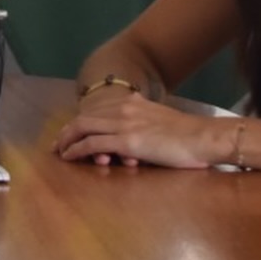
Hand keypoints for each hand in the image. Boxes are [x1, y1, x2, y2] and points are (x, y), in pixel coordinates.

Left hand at [54, 92, 229, 169]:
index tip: (70, 132)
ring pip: (84, 128)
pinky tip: (70, 156)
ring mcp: (124, 124)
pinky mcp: (127, 141)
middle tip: (57, 144)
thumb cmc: (187, 134)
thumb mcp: (160, 118)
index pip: (98, 110)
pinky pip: (93, 143)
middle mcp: (124, 109)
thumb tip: (136, 123)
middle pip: (85, 117)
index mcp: (132, 102)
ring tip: (59, 152)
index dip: (80, 122)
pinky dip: (77, 149)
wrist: (203, 137)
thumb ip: (144, 118)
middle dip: (67, 131)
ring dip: (67, 140)